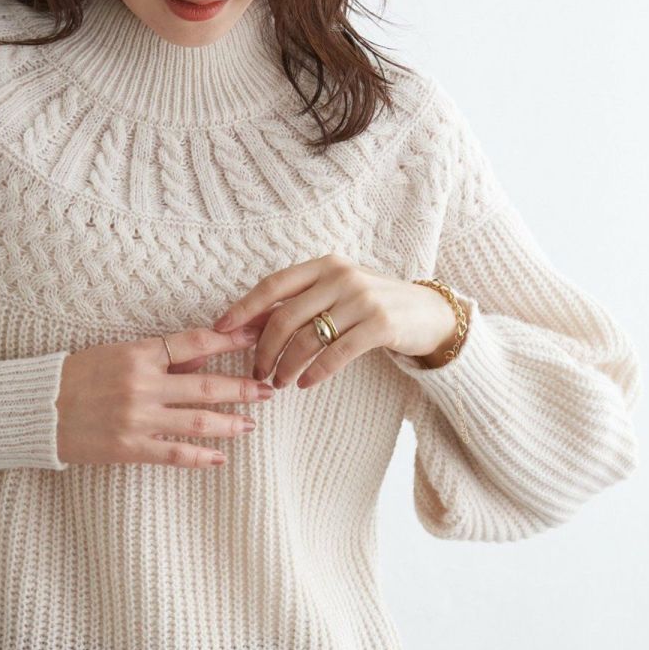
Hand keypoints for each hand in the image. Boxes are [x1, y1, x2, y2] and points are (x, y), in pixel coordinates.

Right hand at [56, 323, 275, 467]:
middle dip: (243, 388)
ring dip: (230, 423)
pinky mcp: (129, 447)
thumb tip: (203, 352)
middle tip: (268, 389)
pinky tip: (220, 459)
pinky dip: (201, 457)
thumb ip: (158, 356)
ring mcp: (138, 418)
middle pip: (207, 385)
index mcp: (138, 354)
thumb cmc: (74, 377)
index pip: (195, 343)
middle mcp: (142, 384)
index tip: (257, 339)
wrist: (35, 409)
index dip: (230, 341)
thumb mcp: (116, 353)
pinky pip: (174, 454)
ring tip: (251, 424)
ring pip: (198, 421)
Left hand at [212, 253, 463, 388]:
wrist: (429, 313)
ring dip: (287, 365)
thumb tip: (246, 324)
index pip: (273, 284)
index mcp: (325, 265)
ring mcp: (362, 299)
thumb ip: (298, 303)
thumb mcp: (335, 295)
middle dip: (264, 348)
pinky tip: (306, 384)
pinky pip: (336, 353)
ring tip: (279, 382)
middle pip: (285, 316)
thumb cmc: (371, 306)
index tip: (220, 329)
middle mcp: (341, 276)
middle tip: (257, 371)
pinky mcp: (380, 324)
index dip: (243, 307)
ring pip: (308, 338)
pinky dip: (316, 372)